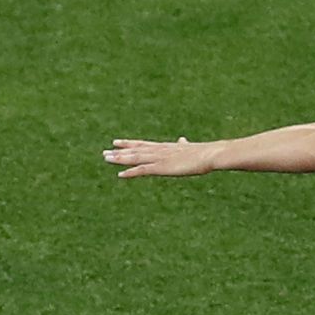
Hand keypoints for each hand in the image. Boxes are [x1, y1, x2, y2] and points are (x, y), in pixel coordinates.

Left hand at [102, 137, 219, 178]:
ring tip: (106, 159)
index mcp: (164, 147)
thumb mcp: (190, 148)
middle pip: (135, 150)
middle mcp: (158, 150)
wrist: (209, 154)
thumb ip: (183, 145)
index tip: (117, 142)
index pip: (142, 144)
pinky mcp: (161, 167)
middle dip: (119, 152)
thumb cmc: (203, 153)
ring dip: (120, 159)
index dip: (129, 144)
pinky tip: (120, 174)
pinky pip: (142, 170)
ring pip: (135, 158)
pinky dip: (130, 172)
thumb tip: (183, 139)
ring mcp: (159, 158)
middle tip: (104, 153)